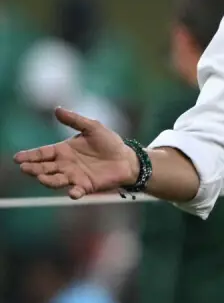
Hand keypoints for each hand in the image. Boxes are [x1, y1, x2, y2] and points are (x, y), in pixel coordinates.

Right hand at [12, 108, 137, 199]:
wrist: (127, 158)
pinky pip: (77, 191)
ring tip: (41, 177)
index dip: (30, 155)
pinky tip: (72, 192)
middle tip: (25, 168)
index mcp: (63, 150)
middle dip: (33, 168)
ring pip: (56, 180)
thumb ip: (75, 120)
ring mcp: (74, 177)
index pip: (42, 153)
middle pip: (44, 167)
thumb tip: (57, 109)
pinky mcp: (86, 186)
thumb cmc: (109, 142)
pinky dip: (74, 193)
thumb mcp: (93, 127)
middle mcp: (65, 165)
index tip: (17, 158)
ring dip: (48, 180)